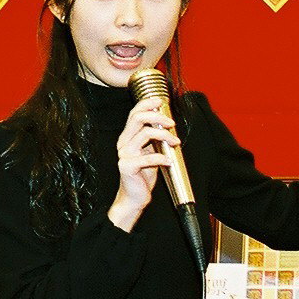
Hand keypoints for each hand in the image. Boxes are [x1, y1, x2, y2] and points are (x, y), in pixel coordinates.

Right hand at [107, 96, 178, 232]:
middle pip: (137, 118)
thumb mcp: (150, 152)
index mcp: (127, 137)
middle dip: (157, 116)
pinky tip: (169, 161)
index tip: (160, 101)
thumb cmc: (143, 175)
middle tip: (172, 123)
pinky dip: (162, 158)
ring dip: (164, 136)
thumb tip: (167, 122)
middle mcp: (123, 143)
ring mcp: (124, 154)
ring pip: (144, 134)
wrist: (134, 197)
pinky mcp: (127, 167)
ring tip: (176, 142)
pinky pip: (148, 158)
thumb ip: (154, 138)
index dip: (146, 103)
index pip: (134, 113)